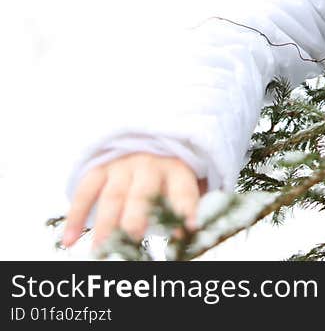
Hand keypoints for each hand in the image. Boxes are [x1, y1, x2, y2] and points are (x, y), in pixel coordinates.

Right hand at [62, 152, 205, 251]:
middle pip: (142, 193)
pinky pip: (85, 192)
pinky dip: (75, 216)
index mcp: (177, 168)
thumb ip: (186, 204)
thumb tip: (191, 234)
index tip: (187, 229)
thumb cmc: (169, 173)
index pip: (183, 190)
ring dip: (105, 224)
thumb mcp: (185, 181)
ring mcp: (121, 165)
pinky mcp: (99, 167)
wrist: (146, 138)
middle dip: (137, 216)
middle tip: (133, 238)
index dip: (185, 209)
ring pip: (112, 196)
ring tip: (100, 249)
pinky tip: (70, 240)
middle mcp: (149, 164)